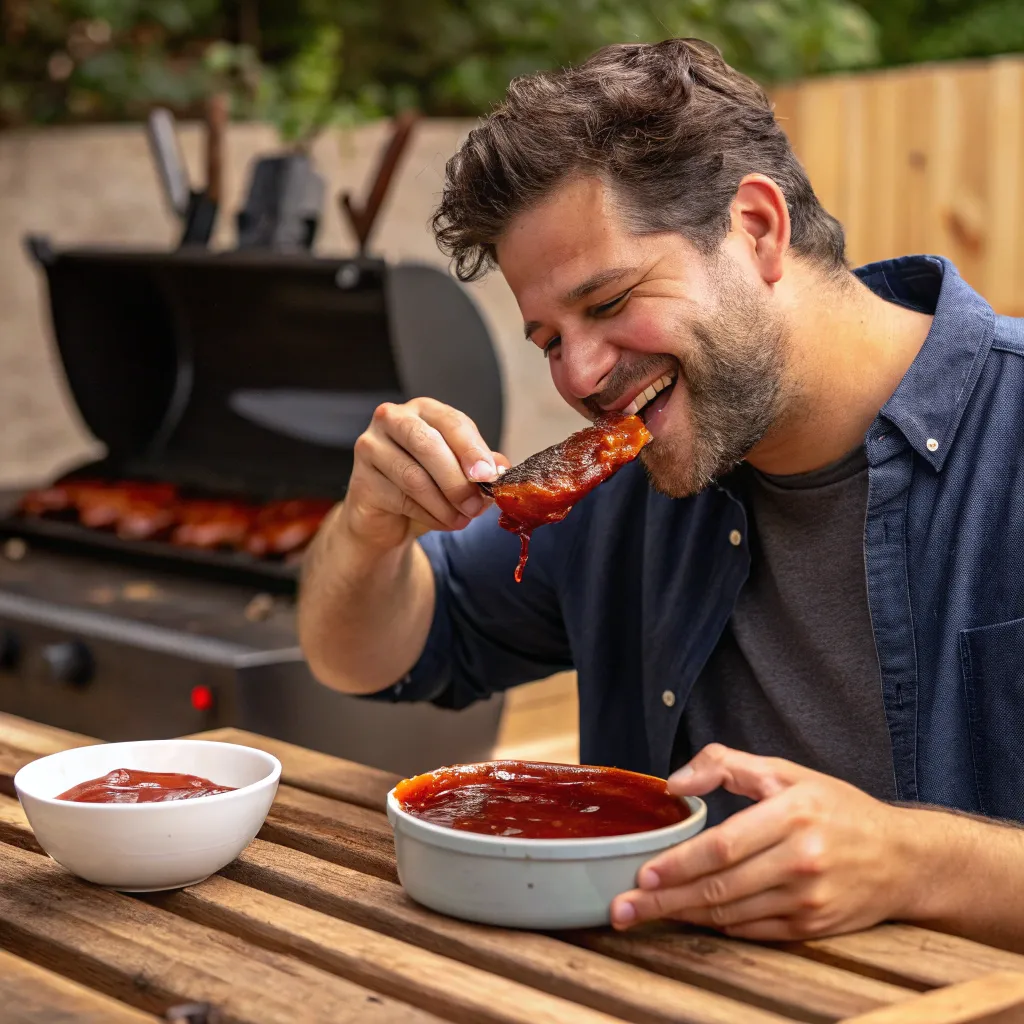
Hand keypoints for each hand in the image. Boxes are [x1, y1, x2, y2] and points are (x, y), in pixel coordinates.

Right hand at [341, 398, 509, 552]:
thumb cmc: (426, 486)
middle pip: (428, 445)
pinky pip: (401, 500)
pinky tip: (442, 522)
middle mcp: (392, 419)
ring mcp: (371, 447)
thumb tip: (502, 470)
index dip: (472, 449)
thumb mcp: (459, 473)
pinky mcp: (361, 480)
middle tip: (476, 505)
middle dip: (457, 480)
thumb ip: (480, 467)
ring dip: (445, 505)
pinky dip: (429, 516)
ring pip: (414, 477)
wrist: (387, 518)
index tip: (489, 475)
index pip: (452, 422)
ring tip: (462, 519)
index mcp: (424, 410)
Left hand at [610, 744, 916, 940]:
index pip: (723, 846)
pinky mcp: (812, 927)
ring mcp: (808, 899)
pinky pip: (753, 930)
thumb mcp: (785, 771)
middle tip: (624, 908)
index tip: (643, 874)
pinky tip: (691, 918)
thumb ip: (726, 765)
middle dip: (665, 901)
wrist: (906, 859)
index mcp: (793, 814)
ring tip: (644, 916)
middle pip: (720, 887)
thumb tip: (675, 783)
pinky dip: (718, 925)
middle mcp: (802, 860)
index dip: (679, 864)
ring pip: (731, 913)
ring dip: (684, 916)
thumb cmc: (838, 808)